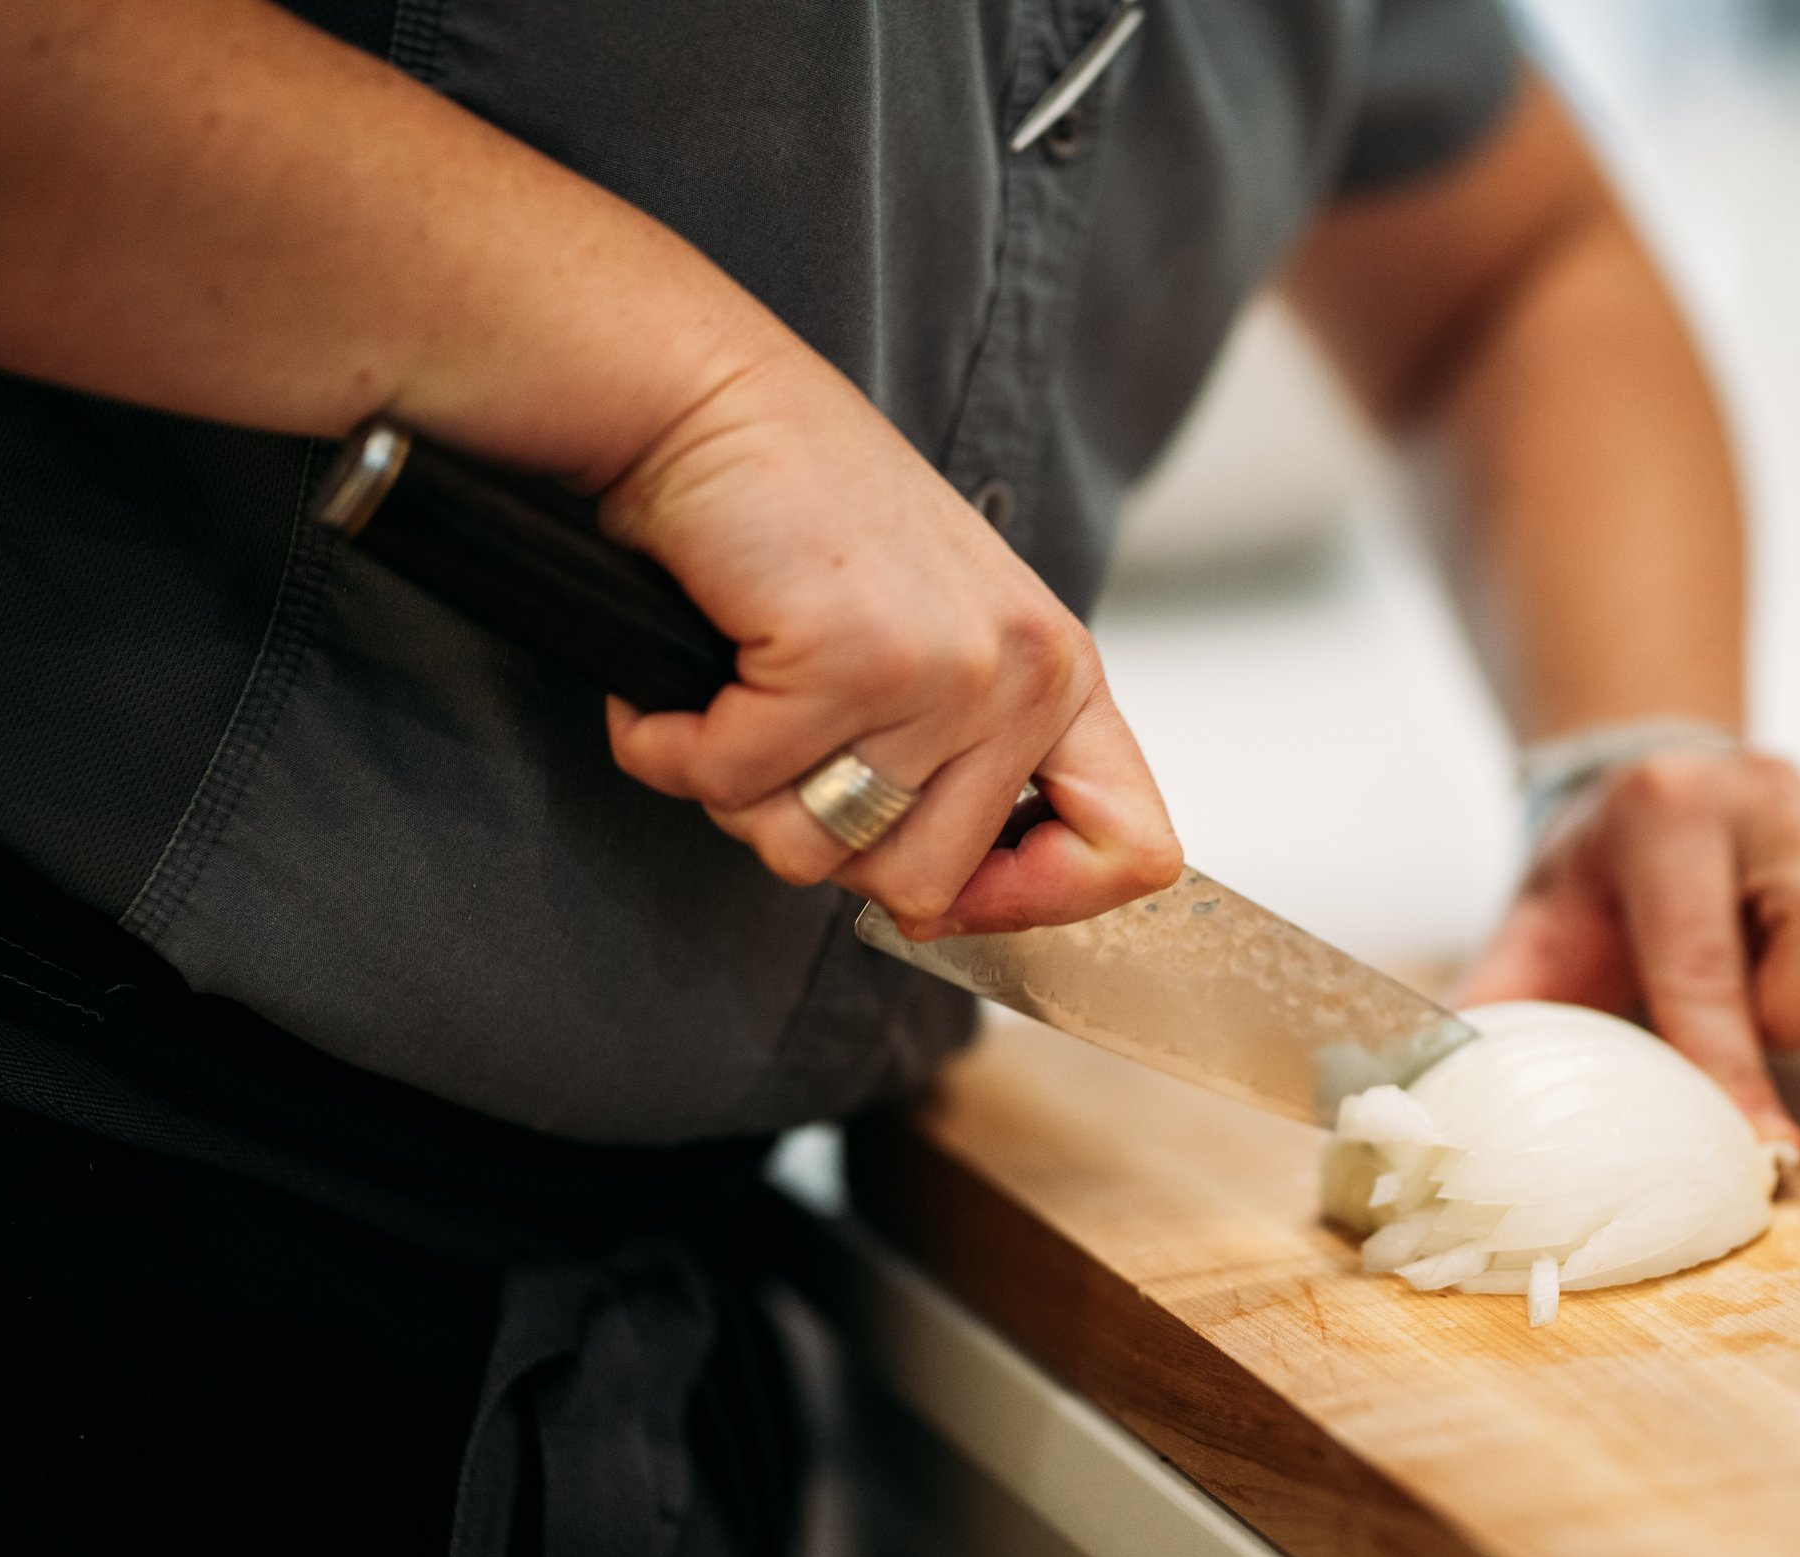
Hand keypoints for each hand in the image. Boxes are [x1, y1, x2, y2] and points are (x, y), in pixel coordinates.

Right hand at [601, 347, 1181, 934]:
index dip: (1035, 903)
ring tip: (733, 694)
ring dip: (736, 790)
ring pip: (815, 851)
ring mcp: (944, 669)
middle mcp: (1026, 673)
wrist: (709, 398)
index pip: (1131, 853)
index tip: (948, 894)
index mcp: (1062, 673)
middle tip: (780, 743)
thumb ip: (964, 769)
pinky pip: (730, 786)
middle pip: (926, 886)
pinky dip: (668, 747)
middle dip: (823, 841)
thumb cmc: (806, 518)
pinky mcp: (847, 659)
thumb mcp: (934, 641)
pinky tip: (678, 680)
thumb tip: (944, 916)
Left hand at [1453, 749, 1799, 1157]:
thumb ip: (1485, 1021)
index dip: (1729, 1063)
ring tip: (1794, 1001)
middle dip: (1799, 1008)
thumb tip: (1428, 1114)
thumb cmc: (1588, 895)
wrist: (1647, 801)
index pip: (1704, 954)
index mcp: (1660, 812)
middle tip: (1752, 1023)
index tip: (1759, 1149)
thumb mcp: (1525, 942)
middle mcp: (1765, 791)